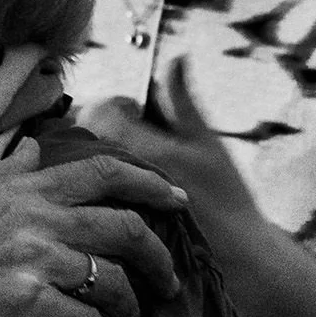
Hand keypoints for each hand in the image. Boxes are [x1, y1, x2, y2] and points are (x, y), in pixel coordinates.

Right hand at [0, 136, 186, 316]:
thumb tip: (30, 144)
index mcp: (19, 183)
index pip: (105, 172)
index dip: (151, 184)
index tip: (178, 202)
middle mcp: (32, 215)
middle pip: (126, 229)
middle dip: (160, 258)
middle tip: (170, 281)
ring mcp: (29, 258)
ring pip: (114, 281)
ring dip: (134, 308)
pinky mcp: (22, 303)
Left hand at [74, 59, 263, 241]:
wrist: (235, 258)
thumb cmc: (226, 195)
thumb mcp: (206, 142)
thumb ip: (183, 100)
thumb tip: (175, 57)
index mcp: (141, 147)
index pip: (99, 110)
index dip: (117, 105)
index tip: (136, 112)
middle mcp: (117, 175)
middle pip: (83, 136)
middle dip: (100, 129)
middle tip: (127, 136)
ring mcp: (107, 202)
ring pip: (81, 166)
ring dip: (94, 158)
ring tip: (122, 164)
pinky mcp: (106, 224)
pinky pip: (83, 196)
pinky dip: (90, 186)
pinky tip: (113, 190)